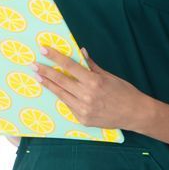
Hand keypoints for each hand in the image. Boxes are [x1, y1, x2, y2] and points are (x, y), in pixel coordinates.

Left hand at [33, 43, 154, 131]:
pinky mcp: (83, 119)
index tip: (43, 50)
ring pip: (61, 94)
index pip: (70, 66)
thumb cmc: (124, 92)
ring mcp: (84, 109)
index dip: (55, 57)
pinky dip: (62, 97)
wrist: (135, 114)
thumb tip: (81, 52)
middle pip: (61, 80)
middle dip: (45, 71)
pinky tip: (55, 91)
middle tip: (33, 65)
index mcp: (94, 82)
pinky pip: (69, 106)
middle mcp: (87, 96)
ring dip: (48, 85)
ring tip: (38, 77)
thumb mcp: (109, 76)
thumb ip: (92, 65)